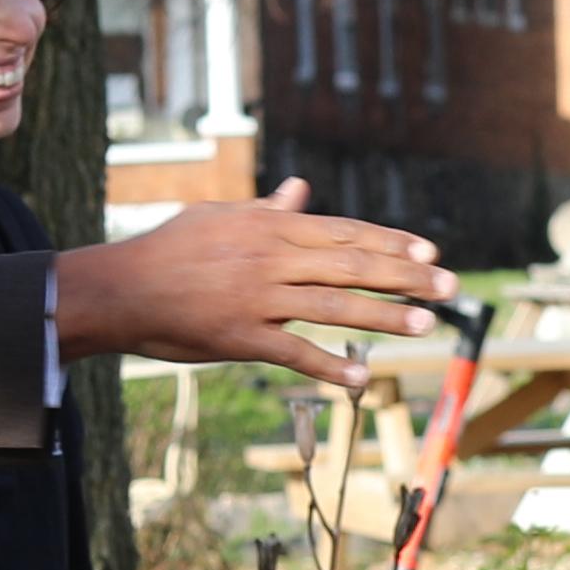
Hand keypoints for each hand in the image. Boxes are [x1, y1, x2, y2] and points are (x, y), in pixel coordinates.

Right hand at [51, 183, 454, 377]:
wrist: (119, 288)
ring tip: (425, 324)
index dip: (391, 242)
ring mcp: (258, 299)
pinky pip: (294, 353)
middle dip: (406, 276)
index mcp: (270, 228)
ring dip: (384, 316)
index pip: (344, 232)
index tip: (431, 251)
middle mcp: (271, 259)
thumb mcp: (220, 218)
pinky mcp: (240, 338)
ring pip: (333, 306)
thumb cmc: (169, 250)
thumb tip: (299, 190)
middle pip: (352, 265)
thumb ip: (266, 210)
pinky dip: (329, 366)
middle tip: (449, 288)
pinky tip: (360, 379)